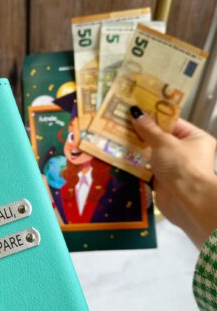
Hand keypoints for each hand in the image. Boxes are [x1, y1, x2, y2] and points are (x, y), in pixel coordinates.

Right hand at [130, 106, 216, 248]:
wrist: (186, 201)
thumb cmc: (181, 166)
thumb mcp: (164, 142)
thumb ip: (148, 129)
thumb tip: (136, 112)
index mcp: (195, 138)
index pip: (171, 122)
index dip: (153, 116)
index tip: (135, 110)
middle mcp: (186, 151)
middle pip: (160, 138)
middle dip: (141, 133)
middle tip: (121, 123)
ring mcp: (173, 167)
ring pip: (151, 153)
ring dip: (136, 148)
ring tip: (115, 137)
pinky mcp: (162, 180)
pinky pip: (146, 168)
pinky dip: (135, 164)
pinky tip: (119, 156)